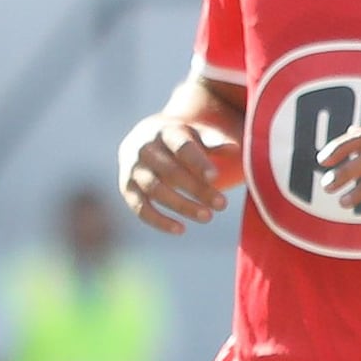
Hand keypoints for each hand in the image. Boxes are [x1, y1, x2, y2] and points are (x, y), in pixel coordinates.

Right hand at [118, 102, 242, 231]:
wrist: (143, 139)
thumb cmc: (179, 140)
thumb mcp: (195, 135)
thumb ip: (213, 142)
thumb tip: (234, 149)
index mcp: (164, 131)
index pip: (181, 147)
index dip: (197, 162)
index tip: (215, 177)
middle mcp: (144, 149)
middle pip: (170, 170)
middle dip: (196, 189)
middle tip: (222, 204)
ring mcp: (133, 169)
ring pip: (155, 190)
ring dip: (181, 205)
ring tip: (208, 217)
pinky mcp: (126, 189)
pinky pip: (140, 208)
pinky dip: (158, 220)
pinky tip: (180, 229)